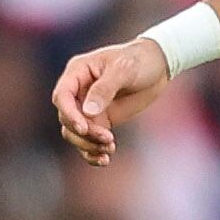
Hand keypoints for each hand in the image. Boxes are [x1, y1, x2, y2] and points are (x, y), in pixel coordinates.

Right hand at [51, 39, 168, 164]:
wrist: (158, 66)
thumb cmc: (138, 60)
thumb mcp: (123, 69)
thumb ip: (104, 89)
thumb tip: (88, 112)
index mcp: (77, 72)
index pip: (62, 96)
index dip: (69, 114)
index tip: (84, 128)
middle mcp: (78, 91)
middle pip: (67, 119)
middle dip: (84, 133)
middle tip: (108, 138)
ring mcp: (88, 107)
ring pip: (75, 133)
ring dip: (88, 145)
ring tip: (109, 149)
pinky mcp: (101, 120)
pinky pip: (89, 140)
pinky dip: (93, 152)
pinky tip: (106, 159)